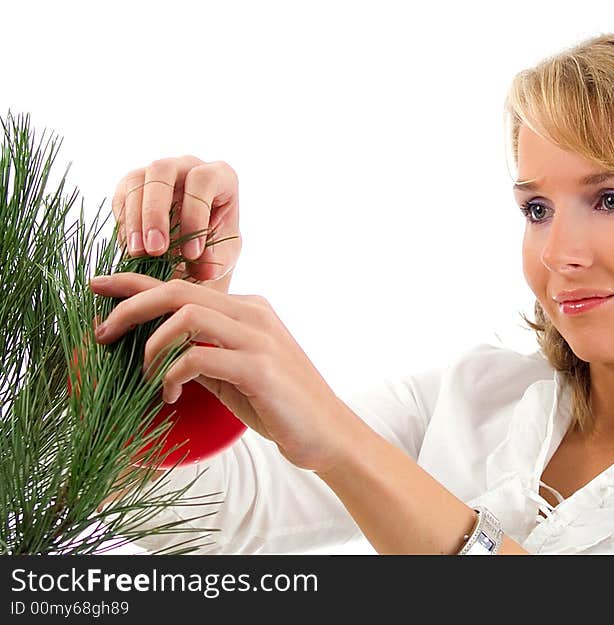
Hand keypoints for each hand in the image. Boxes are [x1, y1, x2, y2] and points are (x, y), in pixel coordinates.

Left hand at [89, 272, 354, 472]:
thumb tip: (158, 348)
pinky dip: (171, 375)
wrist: (328, 434)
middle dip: (130, 307)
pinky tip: (170, 396)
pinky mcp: (259, 368)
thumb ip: (203, 353)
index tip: (97, 286)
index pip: (184, 285)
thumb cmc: (281, 406)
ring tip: (145, 377)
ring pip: (185, 317)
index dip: (135, 282)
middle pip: (178, 291)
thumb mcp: (235, 373)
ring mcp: (258, 338)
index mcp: (248, 310)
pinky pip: (197, 357)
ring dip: (152, 347)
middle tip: (102, 333)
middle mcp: (253, 314)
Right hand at [111, 156, 242, 282]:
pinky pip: (121, 197)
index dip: (195, 214)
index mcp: (219, 175)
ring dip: (135, 219)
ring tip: (138, 253)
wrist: (194, 250)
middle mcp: (186, 165)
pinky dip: (124, 224)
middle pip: (162, 170)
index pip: (203, 180)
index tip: (191, 254)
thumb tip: (206, 268)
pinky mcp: (132, 185)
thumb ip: (216, 259)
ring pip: (136, 180)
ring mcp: (157, 172)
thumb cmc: (216, 246)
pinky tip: (132, 248)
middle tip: (156, 251)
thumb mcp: (224, 255)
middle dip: (156, 212)